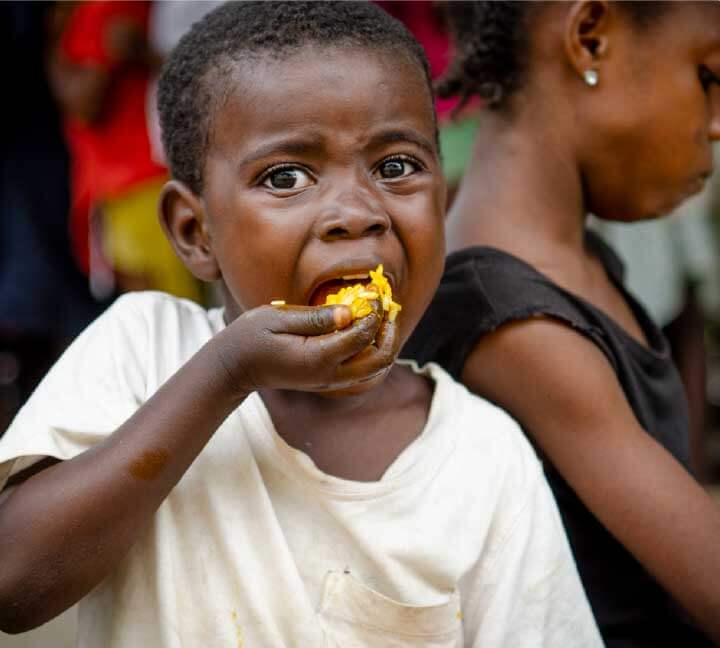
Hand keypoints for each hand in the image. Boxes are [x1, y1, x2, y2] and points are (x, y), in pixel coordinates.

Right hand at [212, 303, 400, 394]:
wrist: (235, 368)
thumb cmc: (251, 337)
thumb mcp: (277, 318)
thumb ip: (315, 317)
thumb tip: (349, 312)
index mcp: (317, 358)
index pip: (361, 337)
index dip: (373, 313)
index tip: (373, 293)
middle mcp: (329, 375)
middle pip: (379, 360)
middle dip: (389, 332)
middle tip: (386, 308)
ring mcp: (330, 382)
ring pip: (376, 370)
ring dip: (385, 344)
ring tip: (381, 318)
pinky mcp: (329, 381)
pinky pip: (364, 372)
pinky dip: (374, 353)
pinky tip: (368, 332)